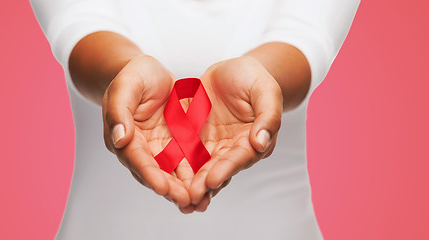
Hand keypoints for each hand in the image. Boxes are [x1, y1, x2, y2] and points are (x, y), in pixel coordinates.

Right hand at [102, 55, 197, 211]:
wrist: (148, 71)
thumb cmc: (133, 75)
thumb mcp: (125, 86)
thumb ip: (119, 111)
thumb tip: (119, 138)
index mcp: (123, 136)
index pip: (136, 159)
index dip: (149, 174)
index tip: (162, 187)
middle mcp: (139, 148)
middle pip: (154, 172)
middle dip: (169, 189)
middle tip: (186, 201)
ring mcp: (158, 148)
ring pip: (171, 173)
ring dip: (183, 188)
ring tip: (199, 202)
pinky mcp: (175, 145)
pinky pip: (186, 163)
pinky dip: (196, 175)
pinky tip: (210, 186)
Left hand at [185, 56, 282, 211]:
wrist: (231, 70)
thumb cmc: (253, 77)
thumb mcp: (265, 90)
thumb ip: (268, 115)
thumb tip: (261, 143)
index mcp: (253, 140)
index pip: (239, 158)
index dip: (226, 169)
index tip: (213, 180)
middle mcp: (232, 149)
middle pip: (218, 169)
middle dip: (204, 185)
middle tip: (190, 197)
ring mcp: (212, 146)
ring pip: (199, 169)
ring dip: (190, 185)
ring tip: (178, 200)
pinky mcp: (194, 140)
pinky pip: (183, 155)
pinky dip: (175, 170)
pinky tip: (164, 181)